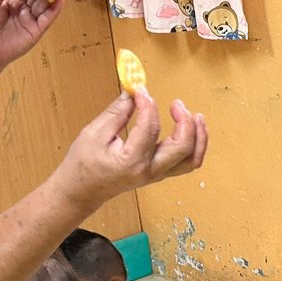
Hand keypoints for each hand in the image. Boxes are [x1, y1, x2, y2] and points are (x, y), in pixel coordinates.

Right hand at [56, 89, 208, 209]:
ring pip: (192, 159)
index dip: (148, 104)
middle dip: (185, 121)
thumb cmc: (83, 164)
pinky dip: (195, 146)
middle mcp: (149, 171)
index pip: (150, 128)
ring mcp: (157, 175)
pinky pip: (187, 163)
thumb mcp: (94, 133)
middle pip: (183, 147)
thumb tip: (133, 92)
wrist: (82, 191)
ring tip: (196, 116)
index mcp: (131, 161)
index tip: (141, 90)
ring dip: (199, 137)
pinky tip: (192, 130)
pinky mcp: (160, 173)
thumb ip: (117, 112)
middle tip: (176, 103)